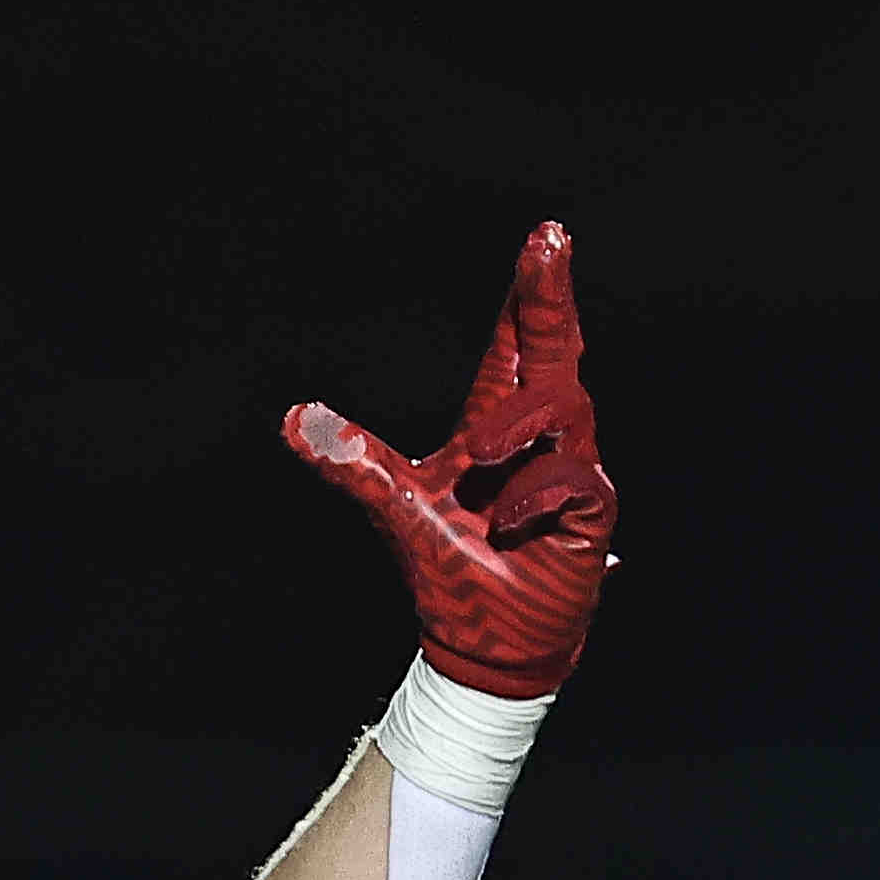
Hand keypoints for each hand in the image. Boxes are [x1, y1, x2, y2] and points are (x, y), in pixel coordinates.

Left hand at [284, 223, 614, 695]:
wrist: (483, 644)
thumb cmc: (450, 567)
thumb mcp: (394, 506)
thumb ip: (351, 461)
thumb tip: (292, 417)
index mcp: (495, 424)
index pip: (514, 345)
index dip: (529, 294)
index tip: (543, 235)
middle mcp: (537, 438)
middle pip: (554, 351)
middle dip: (549, 298)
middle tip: (549, 240)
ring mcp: (568, 471)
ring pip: (567, 411)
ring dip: (520, 425)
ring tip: (478, 457)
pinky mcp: (588, 514)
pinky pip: (575, 481)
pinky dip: (536, 493)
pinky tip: (506, 519)